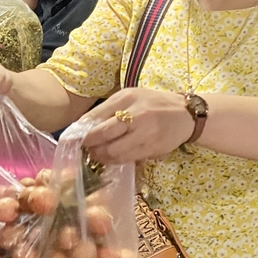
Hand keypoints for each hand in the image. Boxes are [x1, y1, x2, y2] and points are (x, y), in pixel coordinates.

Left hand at [79, 88, 195, 164]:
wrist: (186, 114)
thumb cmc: (153, 103)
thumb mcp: (130, 97)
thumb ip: (108, 109)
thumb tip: (83, 126)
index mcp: (127, 98)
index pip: (96, 115)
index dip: (81, 130)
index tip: (71, 138)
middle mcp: (136, 114)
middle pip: (102, 135)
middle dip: (89, 145)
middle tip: (84, 148)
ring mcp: (146, 133)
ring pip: (114, 152)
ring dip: (100, 156)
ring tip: (96, 154)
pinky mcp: (153, 149)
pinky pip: (128, 159)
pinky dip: (115, 160)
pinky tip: (111, 158)